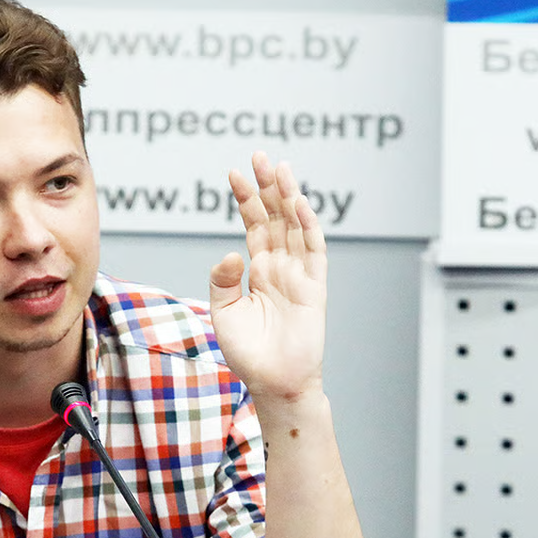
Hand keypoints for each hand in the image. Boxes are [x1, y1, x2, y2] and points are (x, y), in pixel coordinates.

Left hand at [209, 151, 326, 401]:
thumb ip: (223, 281)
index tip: (233, 173)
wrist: (273, 382)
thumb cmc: (248, 353)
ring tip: (280, 168)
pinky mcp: (314, 289)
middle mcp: (279, 267)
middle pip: (275, 217)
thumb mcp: (224, 313)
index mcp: (257, 271)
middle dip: (268, 186)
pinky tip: (299, 205)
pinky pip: (314, 253)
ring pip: (295, 227)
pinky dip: (308, 228)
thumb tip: (231, 252)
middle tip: (260, 155)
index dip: (245, 199)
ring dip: (288, 197)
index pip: (253, 225)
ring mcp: (298, 275)